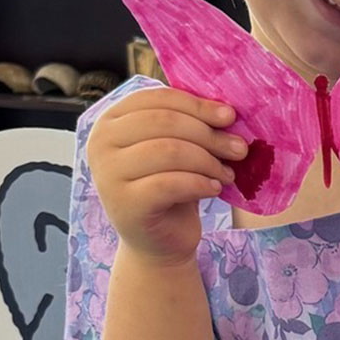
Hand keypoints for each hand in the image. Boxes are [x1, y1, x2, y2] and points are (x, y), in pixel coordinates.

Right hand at [86, 87, 243, 265]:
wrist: (158, 241)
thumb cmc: (170, 186)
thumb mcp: (176, 146)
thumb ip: (189, 122)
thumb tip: (226, 111)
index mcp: (111, 120)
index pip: (158, 98)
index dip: (198, 105)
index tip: (230, 116)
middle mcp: (100, 143)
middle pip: (165, 122)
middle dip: (209, 134)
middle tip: (239, 148)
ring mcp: (107, 174)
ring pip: (169, 151)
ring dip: (208, 161)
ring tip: (227, 173)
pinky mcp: (124, 204)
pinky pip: (171, 183)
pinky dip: (200, 184)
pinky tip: (215, 189)